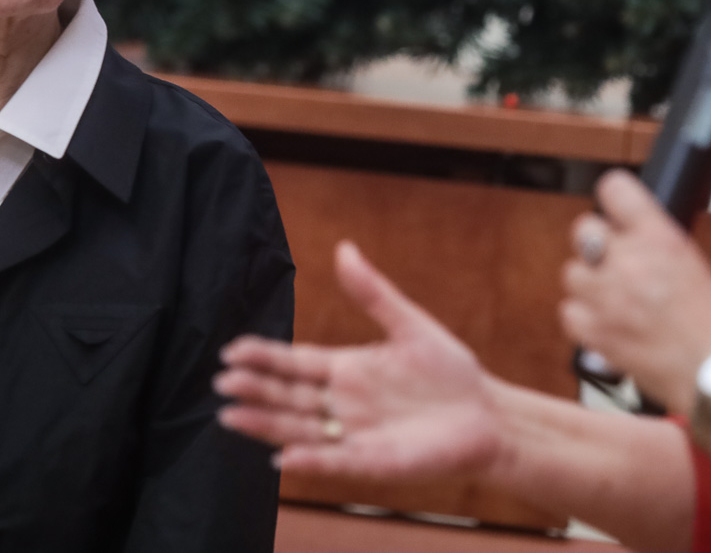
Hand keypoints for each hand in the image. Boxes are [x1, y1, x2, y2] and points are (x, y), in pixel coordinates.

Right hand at [216, 240, 506, 481]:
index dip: (264, 357)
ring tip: (231, 417)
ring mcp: (356, 435)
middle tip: (221, 383)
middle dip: (255, 390)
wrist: (489, 416)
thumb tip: (343, 248)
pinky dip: (311, 461)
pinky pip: (336, 463)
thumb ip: (373, 293)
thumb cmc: (451, 373)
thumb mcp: (410, 325)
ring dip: (266, 426)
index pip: (295, 363)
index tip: (231, 350)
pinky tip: (285, 458)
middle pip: (289, 397)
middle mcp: (343, 404)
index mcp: (347, 370)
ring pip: (300, 430)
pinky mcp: (375, 462)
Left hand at [561, 170, 710, 413]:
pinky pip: (568, 312)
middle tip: (611, 263)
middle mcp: (628, 260)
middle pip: (583, 230)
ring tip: (613, 301)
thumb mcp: (693, 266)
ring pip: (571, 272)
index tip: (612, 208)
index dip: (611, 198)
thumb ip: (655, 247)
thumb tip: (630, 239)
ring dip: (588, 284)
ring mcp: (607, 296)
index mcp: (660, 237)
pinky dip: (583, 318)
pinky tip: (606, 324)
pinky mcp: (595, 332)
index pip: (615, 189)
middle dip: (595, 244)